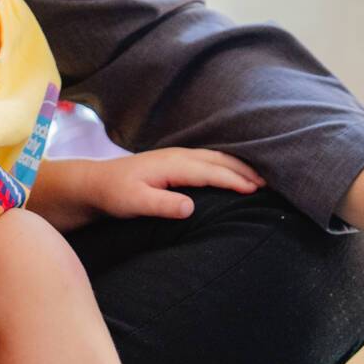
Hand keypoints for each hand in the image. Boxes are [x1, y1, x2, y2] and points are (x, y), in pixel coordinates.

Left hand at [75, 148, 264, 222]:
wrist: (94, 183)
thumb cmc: (114, 194)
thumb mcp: (134, 203)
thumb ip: (162, 205)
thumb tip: (191, 207)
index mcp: (171, 165)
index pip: (210, 171)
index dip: (234, 180)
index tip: (255, 190)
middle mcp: (176, 156)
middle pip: (218, 160)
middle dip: (244, 170)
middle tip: (270, 184)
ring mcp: (175, 157)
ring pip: (214, 157)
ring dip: (237, 165)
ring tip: (259, 178)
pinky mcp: (173, 162)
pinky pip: (206, 160)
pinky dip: (224, 164)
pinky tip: (232, 173)